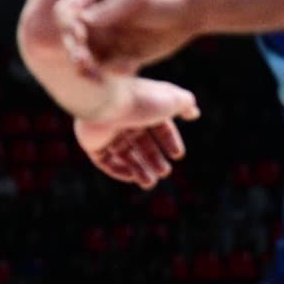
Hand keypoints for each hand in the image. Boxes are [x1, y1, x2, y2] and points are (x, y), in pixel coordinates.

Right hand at [56, 0, 197, 77]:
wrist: (188, 13)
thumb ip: (109, 9)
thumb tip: (82, 20)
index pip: (63, 13)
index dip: (66, 27)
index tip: (80, 36)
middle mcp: (88, 18)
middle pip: (69, 38)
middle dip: (76, 52)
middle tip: (85, 63)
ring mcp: (100, 37)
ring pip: (83, 58)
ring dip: (91, 68)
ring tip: (108, 71)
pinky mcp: (113, 54)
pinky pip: (104, 69)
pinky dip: (114, 71)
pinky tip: (133, 65)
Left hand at [72, 77, 200, 188]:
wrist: (105, 101)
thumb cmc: (141, 100)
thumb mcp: (172, 100)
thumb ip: (186, 104)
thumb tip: (193, 113)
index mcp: (142, 106)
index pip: (159, 126)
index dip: (169, 141)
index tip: (177, 155)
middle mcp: (124, 118)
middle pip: (142, 143)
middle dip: (154, 159)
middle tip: (164, 173)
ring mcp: (106, 130)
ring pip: (124, 154)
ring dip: (138, 169)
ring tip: (149, 183)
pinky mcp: (90, 141)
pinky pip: (104, 160)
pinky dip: (117, 170)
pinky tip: (131, 177)